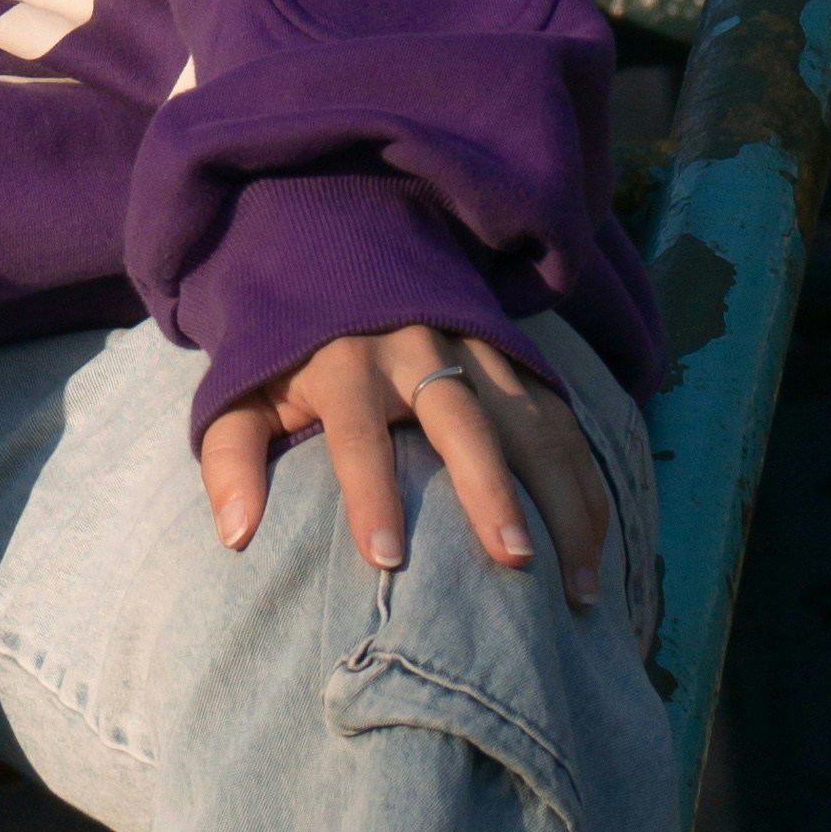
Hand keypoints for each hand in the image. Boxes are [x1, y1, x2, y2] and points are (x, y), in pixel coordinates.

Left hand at [199, 327, 609, 610]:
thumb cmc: (288, 353)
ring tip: (577, 581)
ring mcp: (477, 348)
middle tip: (514, 562)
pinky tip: (598, 541)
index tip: (385, 560)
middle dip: (489, 490)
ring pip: (530, 423)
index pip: (357, 433)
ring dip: (560, 498)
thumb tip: (236, 535)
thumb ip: (232, 459)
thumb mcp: (242, 394)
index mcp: (344, 361)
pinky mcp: (518, 355)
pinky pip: (563, 419)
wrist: (340, 250)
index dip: (370, 494)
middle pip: (460, 421)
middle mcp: (417, 348)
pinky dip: (586, 479)